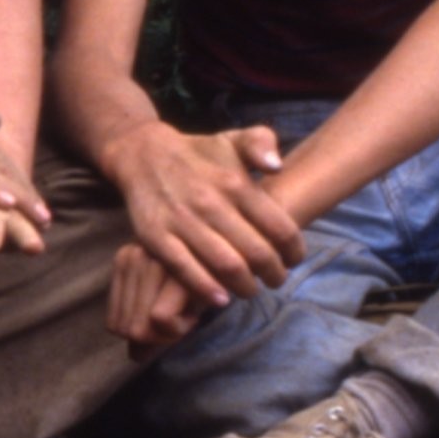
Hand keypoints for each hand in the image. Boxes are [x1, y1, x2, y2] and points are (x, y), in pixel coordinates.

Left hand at [106, 240, 205, 352]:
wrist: (236, 256)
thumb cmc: (203, 278)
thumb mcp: (168, 297)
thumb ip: (146, 323)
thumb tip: (136, 356)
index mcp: (126, 259)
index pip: (114, 324)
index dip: (142, 334)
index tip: (169, 316)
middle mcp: (133, 254)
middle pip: (124, 329)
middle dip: (154, 336)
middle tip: (182, 318)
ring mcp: (152, 260)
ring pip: (140, 330)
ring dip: (169, 333)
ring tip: (190, 313)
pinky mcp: (174, 270)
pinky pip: (160, 320)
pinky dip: (179, 327)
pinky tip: (195, 313)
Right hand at [107, 121, 301, 315]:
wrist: (144, 154)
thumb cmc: (198, 154)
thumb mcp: (233, 138)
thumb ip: (261, 143)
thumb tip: (277, 167)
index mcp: (236, 183)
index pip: (280, 228)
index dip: (294, 251)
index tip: (294, 259)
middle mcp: (211, 203)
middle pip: (257, 253)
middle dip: (274, 274)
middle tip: (276, 280)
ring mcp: (182, 221)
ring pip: (226, 266)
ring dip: (245, 287)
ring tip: (250, 289)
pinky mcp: (156, 237)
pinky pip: (185, 270)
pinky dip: (206, 289)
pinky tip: (220, 298)